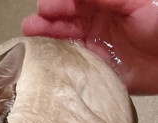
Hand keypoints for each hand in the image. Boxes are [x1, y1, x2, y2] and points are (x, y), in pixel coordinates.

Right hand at [23, 0, 157, 93]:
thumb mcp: (136, 1)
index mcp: (103, 6)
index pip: (74, 2)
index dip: (58, 3)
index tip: (46, 7)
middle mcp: (95, 26)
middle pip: (64, 22)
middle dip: (46, 21)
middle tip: (33, 24)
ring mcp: (93, 48)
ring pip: (63, 42)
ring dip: (46, 39)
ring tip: (31, 36)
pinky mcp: (95, 71)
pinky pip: (72, 67)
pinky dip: (58, 63)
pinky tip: (47, 58)